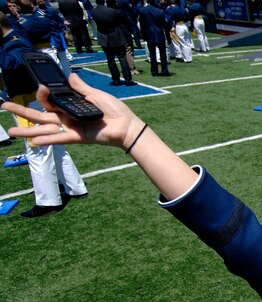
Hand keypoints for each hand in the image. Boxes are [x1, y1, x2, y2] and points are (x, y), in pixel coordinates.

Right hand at [4, 73, 143, 150]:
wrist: (126, 125)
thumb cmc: (114, 110)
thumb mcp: (95, 95)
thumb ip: (80, 87)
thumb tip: (70, 75)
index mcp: (70, 106)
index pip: (49, 100)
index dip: (42, 94)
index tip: (41, 86)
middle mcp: (67, 117)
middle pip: (40, 115)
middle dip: (21, 112)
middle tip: (4, 107)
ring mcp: (70, 128)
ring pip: (45, 129)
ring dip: (27, 131)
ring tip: (11, 132)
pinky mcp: (77, 137)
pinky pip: (59, 138)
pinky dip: (47, 140)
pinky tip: (33, 142)